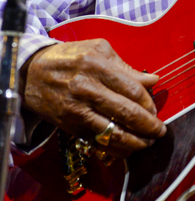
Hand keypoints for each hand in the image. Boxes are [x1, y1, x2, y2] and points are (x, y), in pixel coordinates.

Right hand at [21, 38, 165, 157]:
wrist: (29, 73)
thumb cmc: (69, 58)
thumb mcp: (98, 50)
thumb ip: (126, 67)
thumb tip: (153, 80)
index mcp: (97, 65)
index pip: (132, 89)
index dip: (149, 103)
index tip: (156, 110)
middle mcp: (87, 88)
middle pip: (126, 113)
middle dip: (148, 126)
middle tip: (160, 131)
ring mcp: (77, 110)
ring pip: (113, 132)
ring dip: (135, 141)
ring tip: (147, 143)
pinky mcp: (69, 126)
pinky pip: (97, 142)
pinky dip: (115, 150)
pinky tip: (127, 149)